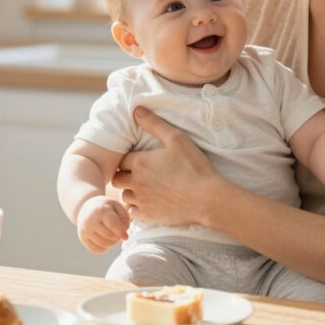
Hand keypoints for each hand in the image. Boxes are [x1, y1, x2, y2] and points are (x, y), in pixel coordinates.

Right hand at [76, 195, 129, 252]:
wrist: (87, 208)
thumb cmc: (106, 207)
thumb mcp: (116, 206)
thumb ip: (125, 217)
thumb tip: (125, 230)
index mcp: (101, 210)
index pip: (113, 224)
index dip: (121, 232)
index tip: (126, 237)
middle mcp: (91, 220)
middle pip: (109, 235)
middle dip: (117, 238)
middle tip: (119, 236)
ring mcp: (85, 229)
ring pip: (102, 244)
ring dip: (112, 244)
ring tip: (114, 239)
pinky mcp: (82, 237)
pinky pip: (94, 249)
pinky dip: (103, 249)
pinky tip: (106, 244)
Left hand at [113, 106, 220, 225]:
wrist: (206, 198)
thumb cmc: (193, 167)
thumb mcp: (177, 139)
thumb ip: (154, 124)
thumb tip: (137, 110)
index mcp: (140, 162)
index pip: (122, 159)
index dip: (129, 158)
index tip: (139, 158)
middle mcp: (136, 182)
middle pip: (117, 178)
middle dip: (124, 174)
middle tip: (139, 172)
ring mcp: (141, 200)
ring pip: (124, 195)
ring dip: (130, 190)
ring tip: (143, 187)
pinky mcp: (148, 215)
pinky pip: (132, 212)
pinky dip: (136, 207)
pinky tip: (147, 201)